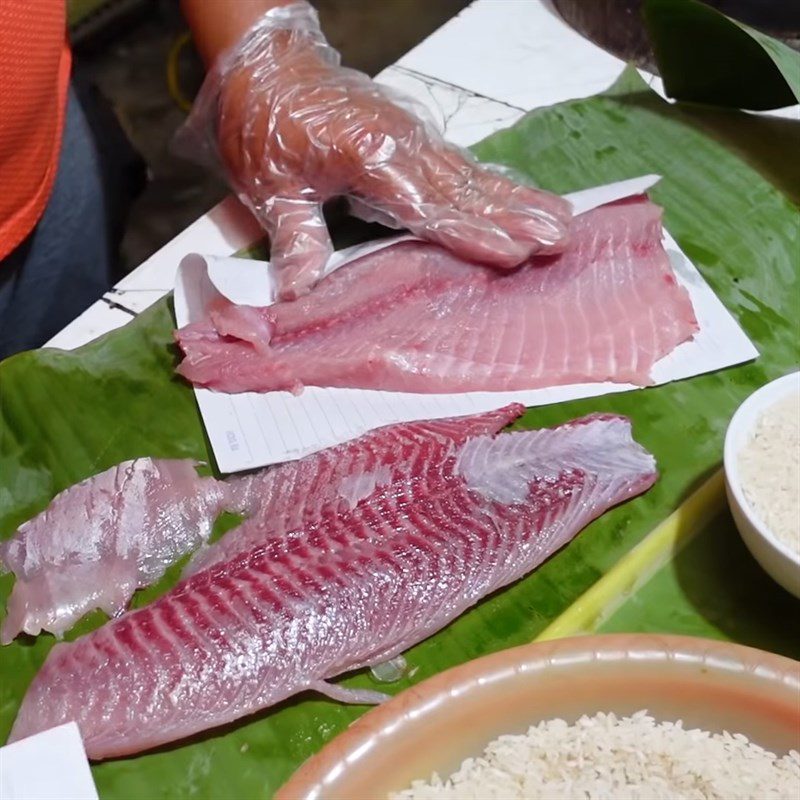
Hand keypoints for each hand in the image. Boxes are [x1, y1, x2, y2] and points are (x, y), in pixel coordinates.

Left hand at [189, 3, 572, 298]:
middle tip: (561, 239)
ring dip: (518, 201)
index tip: (512, 253)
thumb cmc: (264, 127)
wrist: (267, 68)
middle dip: (516, 216)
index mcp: (370, 156)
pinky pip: (463, 169)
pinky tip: (523, 201)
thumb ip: (295, 237)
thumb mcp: (271, 186)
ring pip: (473, 177)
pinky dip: (496, 187)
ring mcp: (413, 140)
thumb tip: (297, 293)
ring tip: (563, 221)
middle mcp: (403, 146)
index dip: (470, 232)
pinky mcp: (415, 141)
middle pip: (466, 189)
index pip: (428, 204)